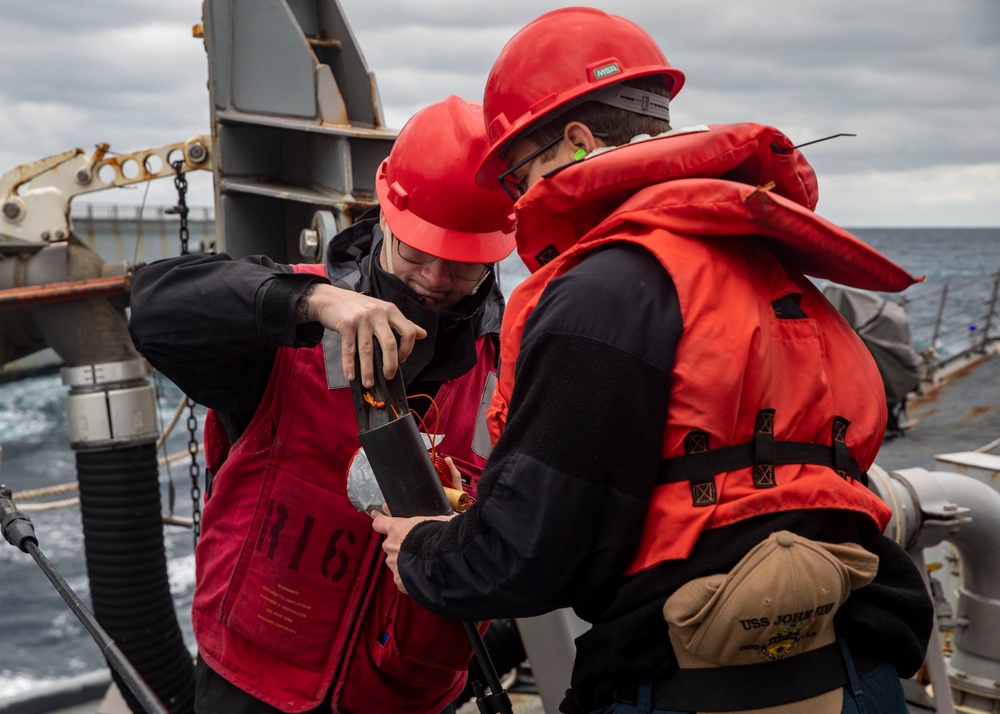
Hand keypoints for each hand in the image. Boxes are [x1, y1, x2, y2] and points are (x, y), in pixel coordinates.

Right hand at [304, 283, 426, 386]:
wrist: (331, 298)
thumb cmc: (359, 307)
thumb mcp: (384, 311)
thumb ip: (403, 323)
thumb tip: (423, 334)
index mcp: (391, 310)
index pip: (407, 331)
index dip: (407, 349)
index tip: (402, 360)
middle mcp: (378, 314)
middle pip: (389, 343)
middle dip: (390, 364)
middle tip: (388, 377)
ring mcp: (361, 319)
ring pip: (368, 349)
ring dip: (368, 370)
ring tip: (369, 383)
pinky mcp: (346, 324)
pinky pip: (349, 349)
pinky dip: (349, 365)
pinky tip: (351, 375)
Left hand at [371, 510, 454, 593]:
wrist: (445, 562)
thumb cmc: (441, 536)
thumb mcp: (437, 519)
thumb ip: (428, 519)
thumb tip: (440, 515)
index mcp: (397, 528)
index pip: (379, 522)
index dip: (379, 519)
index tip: (376, 516)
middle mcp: (391, 546)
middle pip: (390, 544)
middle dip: (401, 545)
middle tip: (418, 546)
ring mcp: (393, 564)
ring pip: (395, 561)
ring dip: (405, 561)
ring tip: (423, 562)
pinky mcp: (399, 581)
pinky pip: (402, 577)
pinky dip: (410, 576)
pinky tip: (423, 574)